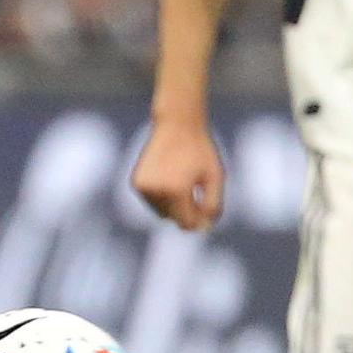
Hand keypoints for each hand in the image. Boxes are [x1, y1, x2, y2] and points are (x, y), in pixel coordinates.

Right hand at [131, 117, 224, 231]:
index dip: (198, 220)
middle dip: (185, 211)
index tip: (205, 208)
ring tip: (182, 182)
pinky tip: (170, 178)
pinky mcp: (137, 182)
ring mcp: (143, 187)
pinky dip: (161, 196)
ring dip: (173, 205)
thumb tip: (203, 227)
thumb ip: (213, 205)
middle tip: (195, 190)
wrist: (177, 124)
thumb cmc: (200, 151)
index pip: (187, 223)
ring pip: (160, 212)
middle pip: (173, 218)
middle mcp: (156, 191)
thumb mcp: (215, 177)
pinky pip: (151, 201)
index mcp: (177, 191)